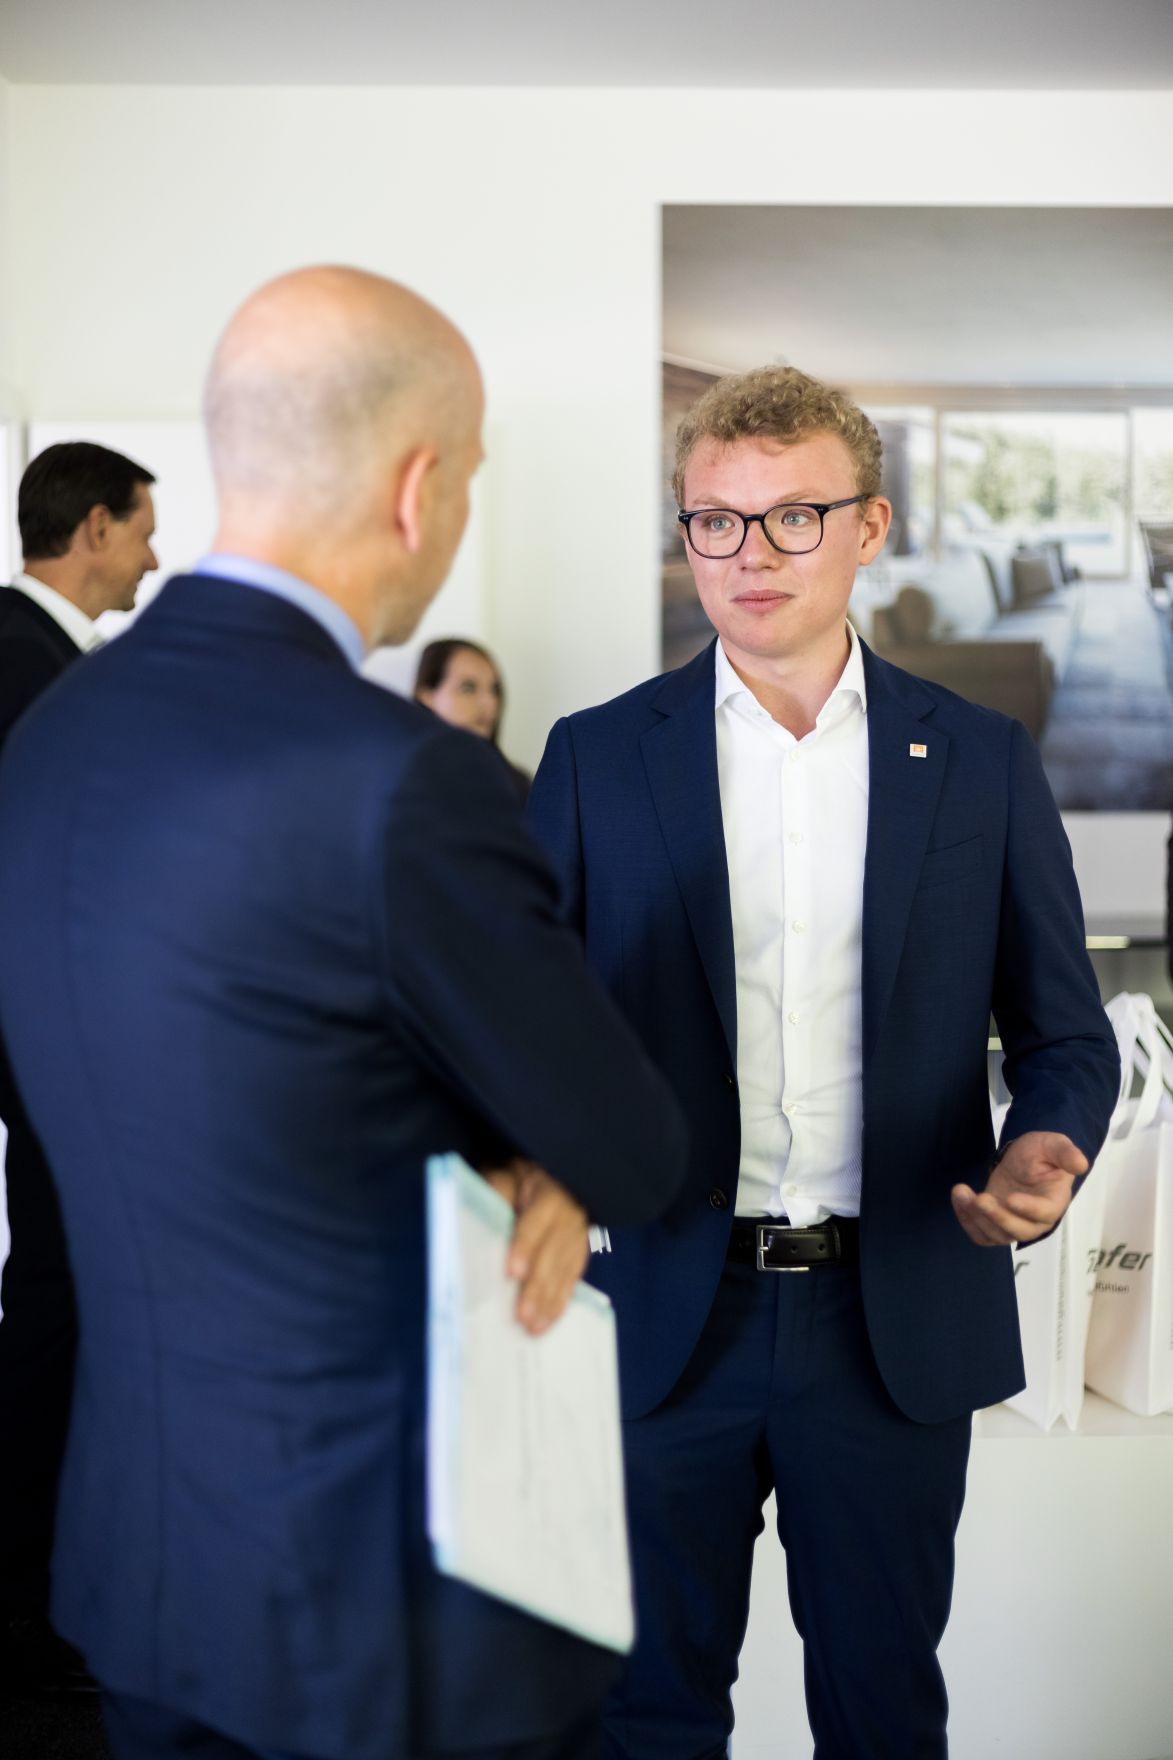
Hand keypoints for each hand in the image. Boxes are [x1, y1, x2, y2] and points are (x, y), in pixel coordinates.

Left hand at [483, 1159, 588, 1335]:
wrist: (552, 1176)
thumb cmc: (519, 1178)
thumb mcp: (506, 1174)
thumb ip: (498, 1189)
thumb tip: (487, 1211)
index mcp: (552, 1191)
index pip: (538, 1220)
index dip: (525, 1245)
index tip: (512, 1271)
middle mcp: (571, 1215)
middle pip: (553, 1253)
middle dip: (537, 1286)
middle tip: (522, 1315)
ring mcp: (578, 1235)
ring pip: (565, 1271)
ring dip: (549, 1301)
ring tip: (532, 1327)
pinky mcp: (579, 1252)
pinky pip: (572, 1279)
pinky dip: (560, 1302)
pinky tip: (548, 1321)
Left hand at [951, 1131, 1087, 1246]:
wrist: (1024, 1158)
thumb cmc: (1042, 1152)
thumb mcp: (1054, 1144)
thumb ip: (1065, 1153)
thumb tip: (1081, 1163)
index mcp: (1054, 1201)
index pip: (1044, 1213)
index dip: (1029, 1209)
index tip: (1011, 1198)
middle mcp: (1036, 1220)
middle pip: (1019, 1231)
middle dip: (998, 1217)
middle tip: (980, 1198)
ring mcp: (1014, 1224)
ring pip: (996, 1235)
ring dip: (976, 1218)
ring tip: (962, 1193)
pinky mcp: (995, 1224)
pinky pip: (981, 1234)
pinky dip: (967, 1221)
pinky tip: (959, 1197)